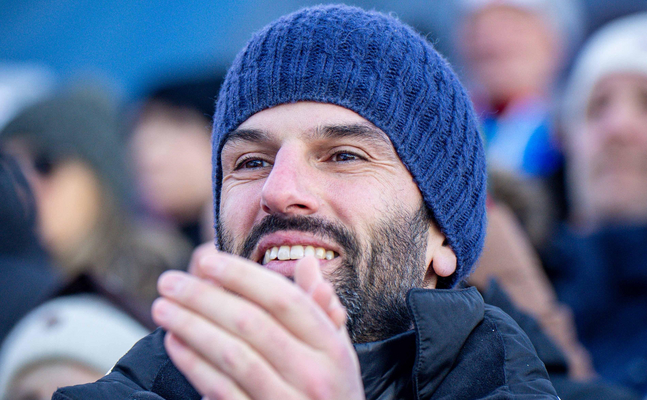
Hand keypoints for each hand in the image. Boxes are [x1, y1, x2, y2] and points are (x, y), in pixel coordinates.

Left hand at [152, 252, 364, 399]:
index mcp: (332, 348)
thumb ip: (320, 307)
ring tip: (162, 307)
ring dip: (192, 327)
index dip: (243, 276)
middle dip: (204, 297)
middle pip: (251, 324)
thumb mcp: (337, 351)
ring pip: (232, 356)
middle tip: (169, 281)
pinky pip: (222, 390)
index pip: (284, 300)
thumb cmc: (331, 392)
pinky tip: (175, 343)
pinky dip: (195, 364)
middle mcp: (313, 375)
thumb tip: (305, 260)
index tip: (206, 261)